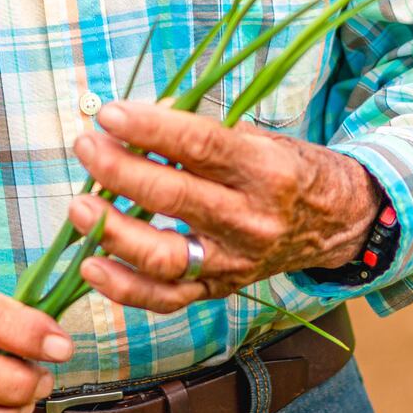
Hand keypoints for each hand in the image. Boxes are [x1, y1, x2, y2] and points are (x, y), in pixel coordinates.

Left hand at [65, 99, 379, 313]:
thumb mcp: (257, 136)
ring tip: (79, 205)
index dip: (151, 129)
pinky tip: (91, 263)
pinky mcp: (220, 290)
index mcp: (265, 170)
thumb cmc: (286, 167)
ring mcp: (235, 262)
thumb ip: (198, 128)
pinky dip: (124, 287)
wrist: (334, 222)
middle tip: (87, 147)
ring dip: (114, 232)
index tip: (110, 114)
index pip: (200, 146)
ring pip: (165, 257)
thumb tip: (133, 120)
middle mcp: (252, 221)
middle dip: (121, 171)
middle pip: (175, 199)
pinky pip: (166, 299)